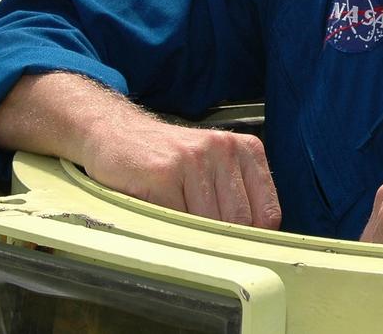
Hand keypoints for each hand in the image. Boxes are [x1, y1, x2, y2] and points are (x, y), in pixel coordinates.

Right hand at [0, 73, 282, 228]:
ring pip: (209, 225)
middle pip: (239, 223)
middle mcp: (223, 149)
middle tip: (199, 241)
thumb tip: (256, 244)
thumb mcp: (212, 166)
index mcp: (244, 149)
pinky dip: (169, 230)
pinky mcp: (164, 173)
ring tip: (176, 225)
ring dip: (192, 237)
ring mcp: (193, 159)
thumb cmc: (166, 158)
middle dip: (220, 241)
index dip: (251, 238)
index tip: (235, 248)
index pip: (267, 213)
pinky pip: (177, 221)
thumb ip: (236, 196)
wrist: (115, 133)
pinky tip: (158, 216)